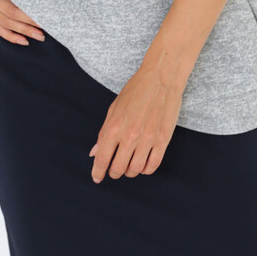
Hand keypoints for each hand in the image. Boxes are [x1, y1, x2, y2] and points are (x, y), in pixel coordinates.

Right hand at [0, 0, 44, 44]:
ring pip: (5, 24)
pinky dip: (11, 36)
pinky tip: (24, 41)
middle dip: (30, 24)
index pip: (14, 1)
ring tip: (40, 36)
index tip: (46, 15)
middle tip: (47, 29)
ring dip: (23, 32)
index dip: (30, 11)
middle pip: (11, 14)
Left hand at [88, 57, 183, 182]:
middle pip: (118, 169)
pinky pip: (152, 165)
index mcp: (113, 127)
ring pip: (135, 170)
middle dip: (114, 172)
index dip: (97, 171)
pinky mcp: (162, 140)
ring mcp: (147, 139)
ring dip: (130, 171)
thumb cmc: (136, 90)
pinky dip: (145, 170)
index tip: (97, 177)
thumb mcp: (113, 109)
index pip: (101, 159)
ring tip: (129, 165)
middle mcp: (129, 136)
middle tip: (114, 169)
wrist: (160, 78)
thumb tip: (94, 152)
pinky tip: (143, 164)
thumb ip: (104, 132)